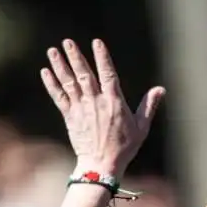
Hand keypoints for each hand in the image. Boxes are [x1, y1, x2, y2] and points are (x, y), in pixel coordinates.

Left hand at [41, 38, 164, 176]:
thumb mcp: (141, 127)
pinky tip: (46, 72)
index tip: (97, 42)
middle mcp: (96, 102)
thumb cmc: (124, 147)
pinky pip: (59, 97)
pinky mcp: (70, 117)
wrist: (102, 165)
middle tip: (67, 41)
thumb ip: (149, 106)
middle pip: (84, 74)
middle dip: (75, 57)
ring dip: (60, 65)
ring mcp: (81, 109)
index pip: (108, 74)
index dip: (102, 57)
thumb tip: (160, 89)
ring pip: (70, 82)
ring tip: (53, 51)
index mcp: (114, 102)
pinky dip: (52, 84)